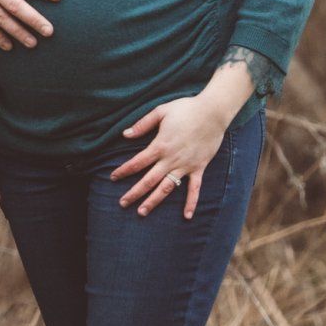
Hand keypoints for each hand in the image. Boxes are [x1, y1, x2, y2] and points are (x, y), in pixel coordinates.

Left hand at [111, 96, 231, 217]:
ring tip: (142, 212)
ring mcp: (185, 166)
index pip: (137, 162)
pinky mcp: (199, 168)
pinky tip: (187, 216)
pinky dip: (191, 203)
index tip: (113, 177)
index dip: (123, 171)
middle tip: (122, 203)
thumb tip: (125, 134)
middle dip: (134, 193)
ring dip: (154, 201)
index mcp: (160, 145)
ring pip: (167, 188)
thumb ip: (142, 124)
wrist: (213, 112)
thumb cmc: (186, 109)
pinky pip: (194, 189)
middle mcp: (171, 159)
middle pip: (149, 180)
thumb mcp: (160, 111)